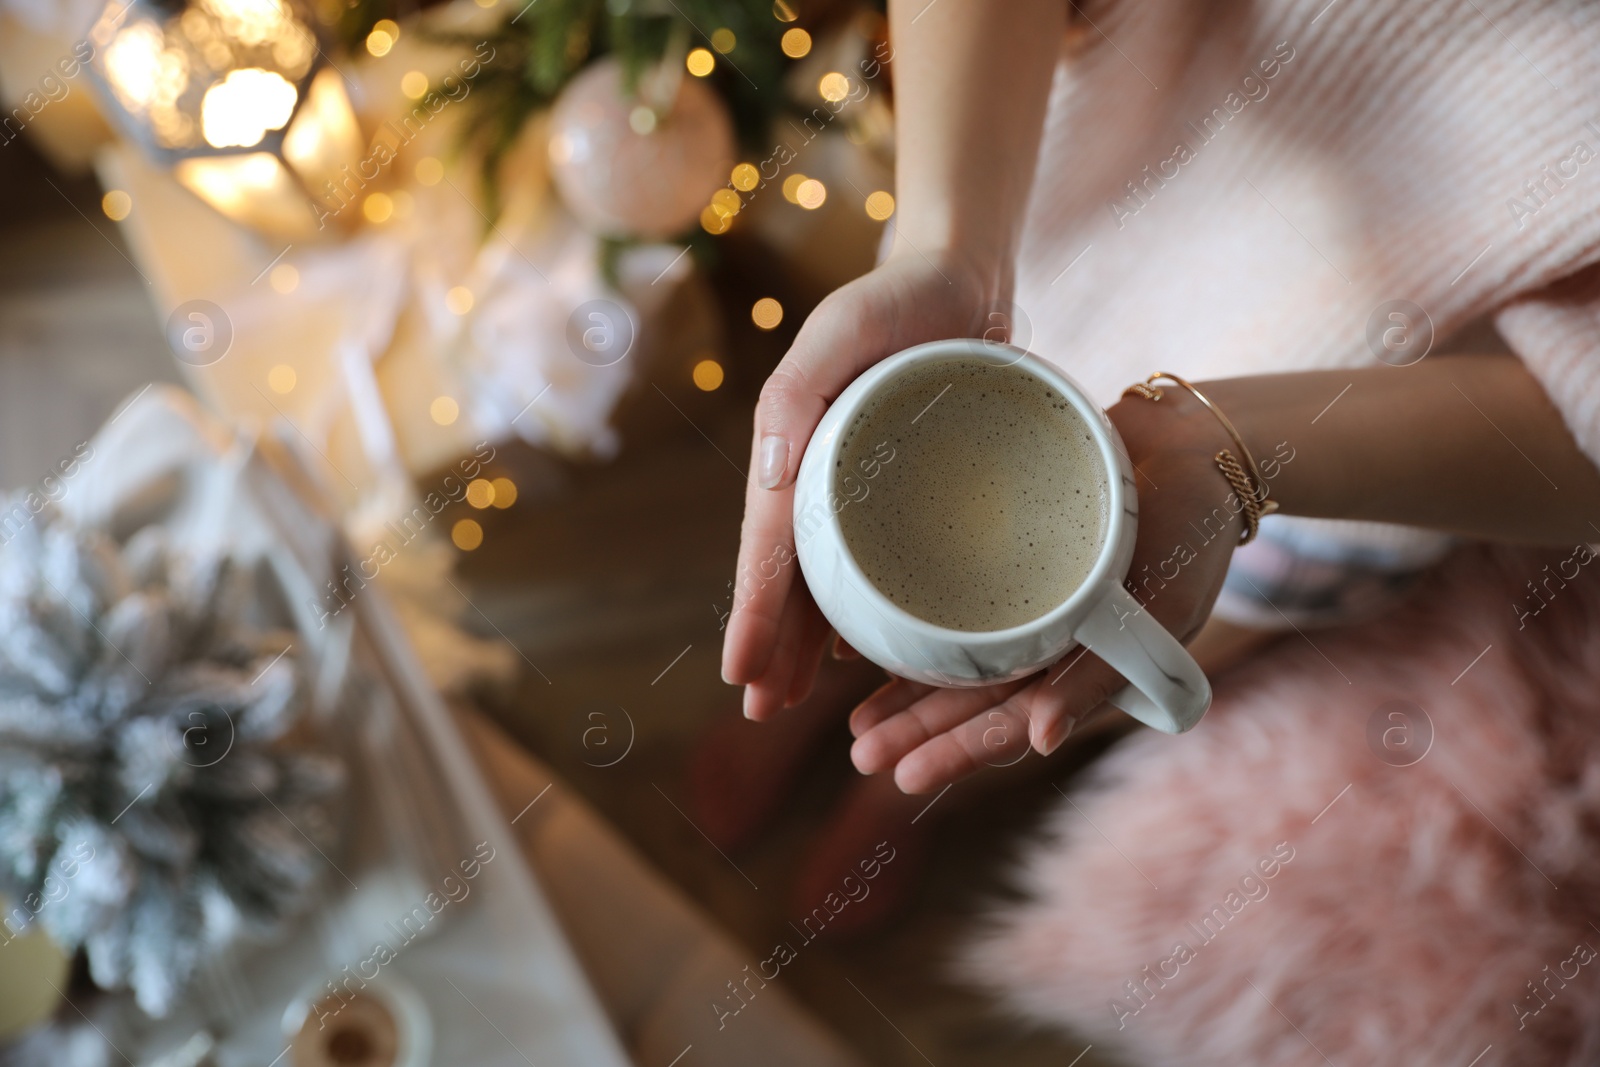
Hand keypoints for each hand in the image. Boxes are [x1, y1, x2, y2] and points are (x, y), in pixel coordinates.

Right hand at [721, 248, 1005, 718]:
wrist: (961, 273)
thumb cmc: (899, 295)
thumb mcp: (843, 328)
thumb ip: (798, 389)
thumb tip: (766, 476)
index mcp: (796, 448)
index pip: (770, 546)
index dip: (755, 612)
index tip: (742, 672)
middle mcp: (823, 477)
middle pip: (793, 576)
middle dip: (772, 644)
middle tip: (760, 709)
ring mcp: (866, 490)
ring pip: (831, 580)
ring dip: (808, 640)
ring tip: (795, 699)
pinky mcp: (910, 493)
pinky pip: (883, 562)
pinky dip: (867, 608)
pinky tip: (863, 649)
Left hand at [847, 388, 1246, 792]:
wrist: (1194, 447)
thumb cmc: (1190, 531)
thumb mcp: (1160, 606)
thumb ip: (1099, 674)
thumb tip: (1041, 742)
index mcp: (1086, 669)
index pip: (1014, 721)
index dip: (960, 751)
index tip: (906, 776)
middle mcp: (1051, 645)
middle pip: (975, 698)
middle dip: (918, 731)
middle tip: (862, 754)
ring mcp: (1028, 606)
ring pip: (958, 659)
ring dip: (910, 692)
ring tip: (857, 722)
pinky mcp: (1008, 561)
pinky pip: (953, 603)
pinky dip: (916, 626)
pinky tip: (868, 644)